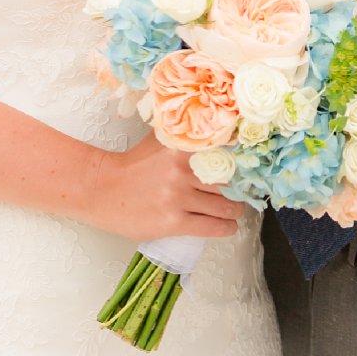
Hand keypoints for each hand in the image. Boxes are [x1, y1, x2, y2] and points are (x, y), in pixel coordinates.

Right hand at [79, 135, 243, 242]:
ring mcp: (178, 197)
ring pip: (225, 206)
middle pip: (230, 181)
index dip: (245, 158)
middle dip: (241, 188)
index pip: (227, 149)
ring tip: (235, 210)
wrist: (102, 190)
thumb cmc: (132, 166)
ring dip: (235, 210)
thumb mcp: (159, 141)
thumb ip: (185, 134)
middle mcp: (182, 170)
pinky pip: (212, 227)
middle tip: (246, 191)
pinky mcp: (173, 222)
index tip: (254, 164)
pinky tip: (228, 225)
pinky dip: (226, 228)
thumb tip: (220, 128)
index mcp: (181, 147)